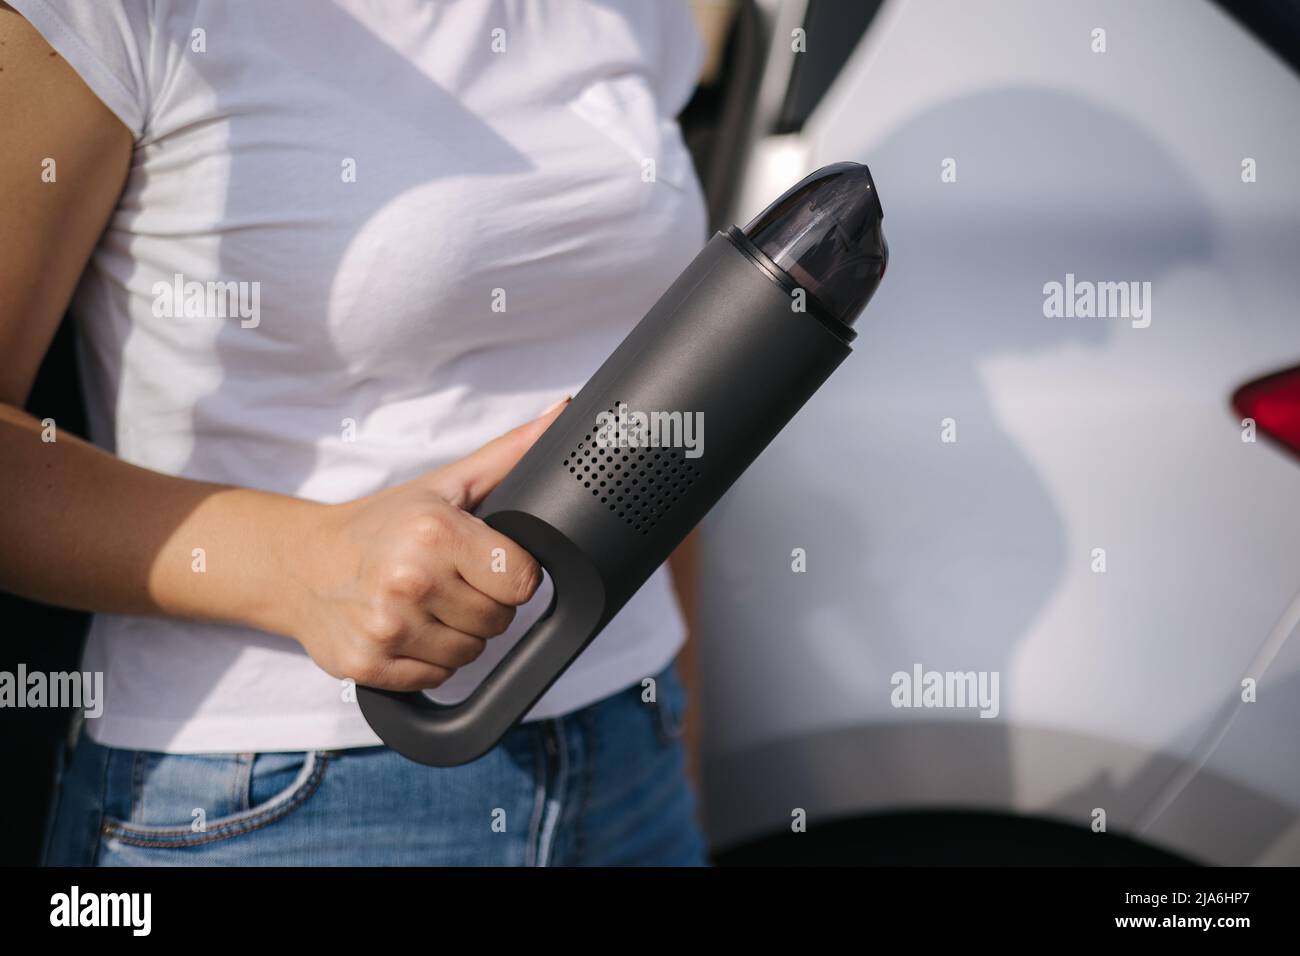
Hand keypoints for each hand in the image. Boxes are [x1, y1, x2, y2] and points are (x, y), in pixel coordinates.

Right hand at [283, 399, 568, 690]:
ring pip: (471, 655)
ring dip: (458, 634)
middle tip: (450, 581)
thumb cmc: (382, 524)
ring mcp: (386, 628)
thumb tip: (562, 413)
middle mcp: (410, 581)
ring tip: (428, 604)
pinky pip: (435, 677)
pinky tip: (407, 628)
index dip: (510, 573)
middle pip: (499, 621)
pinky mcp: (368, 666)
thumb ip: (509, 454)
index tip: (485, 562)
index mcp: (436, 533)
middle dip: (484, 604)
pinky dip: (428, 660)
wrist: (301, 563)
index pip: (522, 580)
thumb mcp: (445, 484)